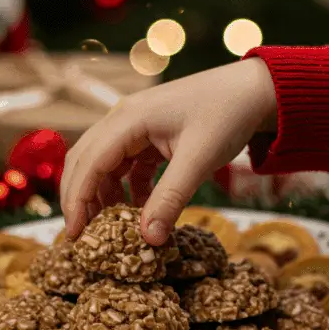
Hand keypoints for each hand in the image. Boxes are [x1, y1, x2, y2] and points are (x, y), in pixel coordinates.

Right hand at [60, 57, 276, 244]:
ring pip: (104, 164)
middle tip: (80, 236)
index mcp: (129, 119)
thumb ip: (170, 198)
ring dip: (103, 195)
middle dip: (80, 198)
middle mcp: (124, 118)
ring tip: (110, 228)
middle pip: (85, 161)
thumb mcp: (199, 159)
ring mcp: (135, 126)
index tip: (74, 234)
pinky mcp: (149, 135)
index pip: (89, 163)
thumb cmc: (227, 115)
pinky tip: (141, 211)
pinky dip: (127, 189)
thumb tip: (147, 239)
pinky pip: (127, 165)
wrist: (254, 90)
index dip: (77, 200)